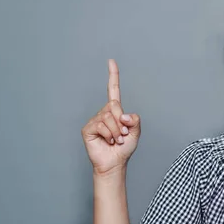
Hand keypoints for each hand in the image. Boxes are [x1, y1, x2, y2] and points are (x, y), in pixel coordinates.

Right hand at [81, 59, 140, 175]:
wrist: (114, 163)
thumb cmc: (124, 148)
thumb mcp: (136, 132)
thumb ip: (134, 120)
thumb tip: (122, 114)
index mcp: (115, 110)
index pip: (113, 89)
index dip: (113, 75)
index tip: (111, 61)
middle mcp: (104, 112)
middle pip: (114, 106)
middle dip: (121, 121)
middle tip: (122, 135)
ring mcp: (95, 119)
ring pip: (108, 117)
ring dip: (116, 131)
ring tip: (115, 140)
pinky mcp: (88, 128)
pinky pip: (101, 125)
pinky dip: (109, 135)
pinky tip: (107, 141)